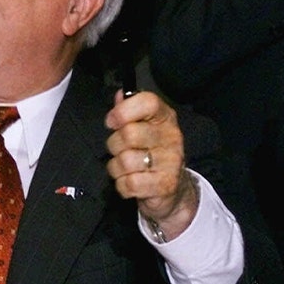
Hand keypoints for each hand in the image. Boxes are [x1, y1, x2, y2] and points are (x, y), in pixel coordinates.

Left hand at [105, 90, 197, 239]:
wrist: (173, 188)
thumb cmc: (151, 152)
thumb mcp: (143, 127)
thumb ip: (129, 110)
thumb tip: (120, 95)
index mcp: (165, 117)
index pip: (148, 102)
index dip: (123, 110)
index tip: (111, 122)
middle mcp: (172, 136)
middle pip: (129, 134)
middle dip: (114, 144)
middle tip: (119, 150)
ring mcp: (171, 162)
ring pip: (125, 161)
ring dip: (116, 167)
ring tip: (124, 168)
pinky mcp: (166, 185)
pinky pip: (129, 183)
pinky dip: (122, 185)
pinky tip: (130, 181)